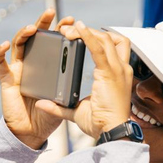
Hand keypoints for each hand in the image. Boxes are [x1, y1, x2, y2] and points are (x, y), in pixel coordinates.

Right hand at [0, 10, 76, 148]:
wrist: (33, 132)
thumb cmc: (49, 115)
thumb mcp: (65, 97)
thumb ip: (72, 84)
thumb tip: (83, 69)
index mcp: (48, 65)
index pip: (54, 41)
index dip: (61, 29)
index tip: (71, 20)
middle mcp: (33, 63)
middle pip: (36, 36)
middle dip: (43, 22)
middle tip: (51, 12)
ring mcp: (19, 69)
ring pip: (19, 44)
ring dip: (24, 33)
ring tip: (32, 27)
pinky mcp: (7, 80)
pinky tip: (4, 45)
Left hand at [37, 21, 132, 139]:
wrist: (112, 132)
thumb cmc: (100, 124)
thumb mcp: (78, 111)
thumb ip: (60, 107)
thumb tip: (42, 104)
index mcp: (117, 76)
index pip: (112, 49)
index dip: (98, 38)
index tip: (81, 36)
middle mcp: (121, 70)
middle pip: (111, 39)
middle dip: (90, 31)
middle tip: (70, 31)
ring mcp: (118, 70)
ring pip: (105, 39)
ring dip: (87, 31)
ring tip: (69, 30)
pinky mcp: (110, 72)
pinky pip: (99, 48)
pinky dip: (88, 36)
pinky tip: (78, 29)